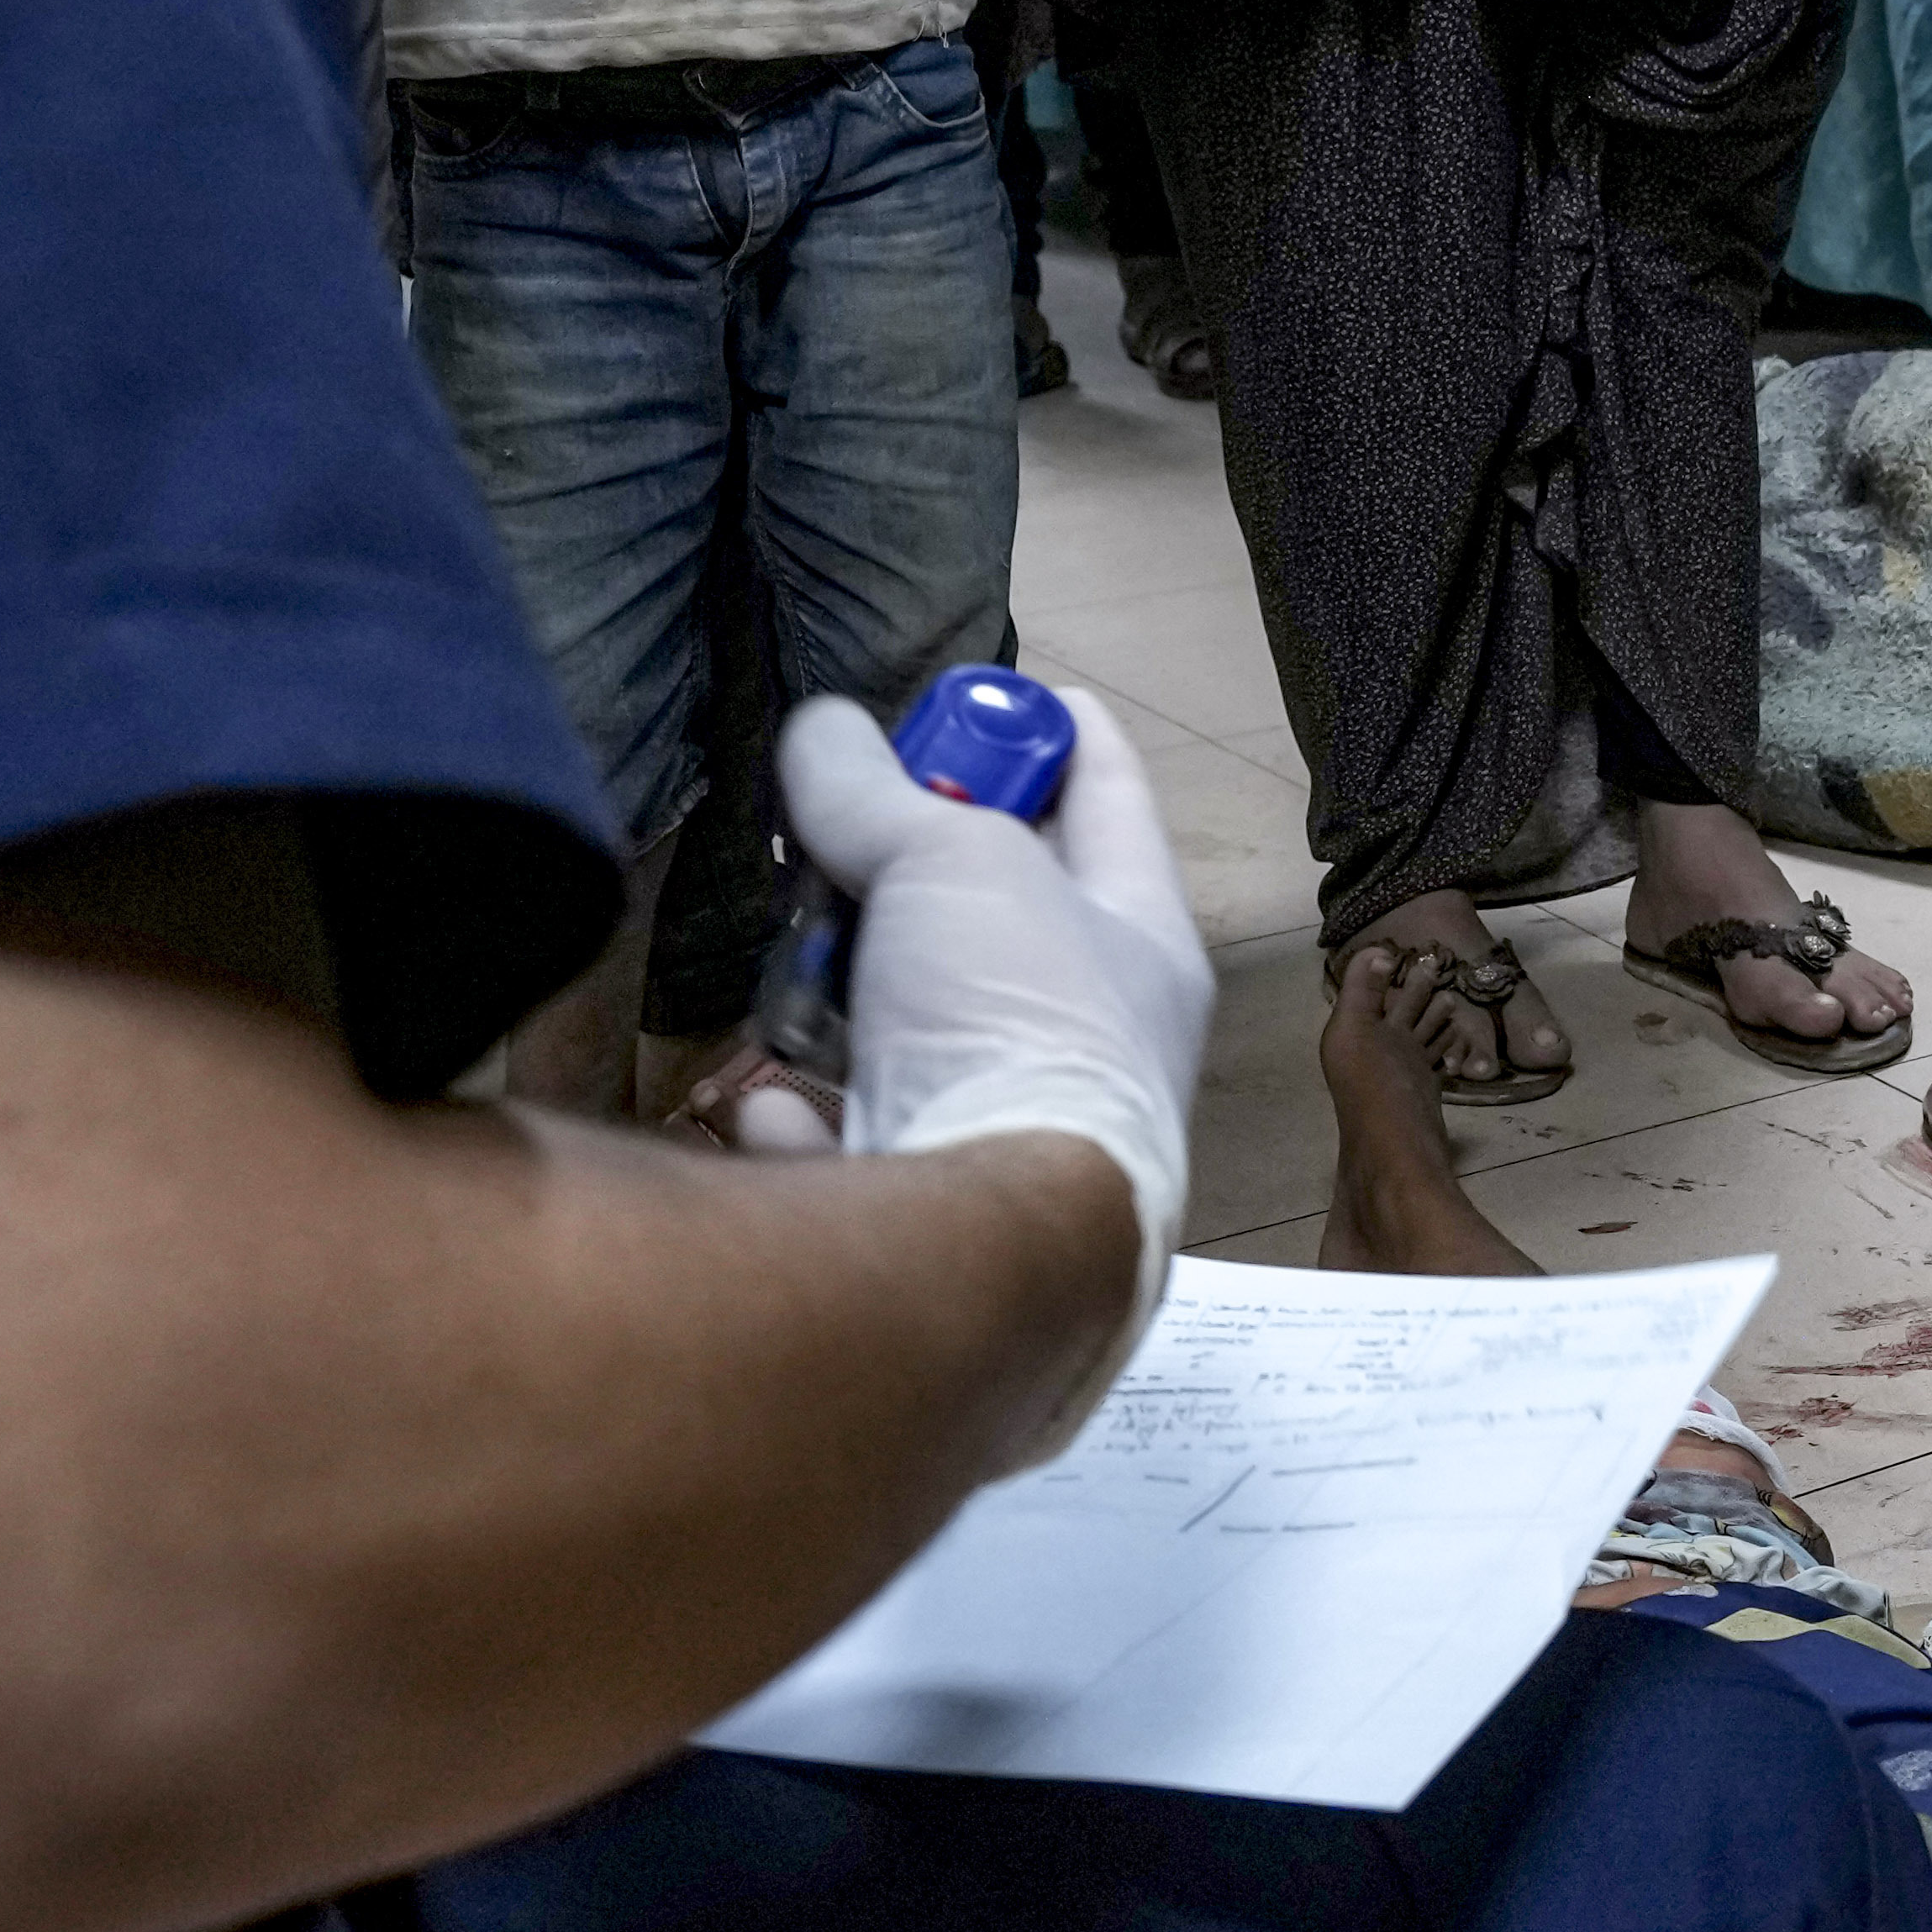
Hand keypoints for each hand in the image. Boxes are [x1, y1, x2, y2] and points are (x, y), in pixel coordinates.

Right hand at [772, 687, 1212, 1448]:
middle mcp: (1091, 1035)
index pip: (1112, 798)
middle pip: (994, 910)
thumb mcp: (954, 862)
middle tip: (846, 823)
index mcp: (1142, 942)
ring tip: (804, 965)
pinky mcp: (922, 1201)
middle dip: (912, 862)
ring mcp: (1005, 1122)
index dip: (1062, 732)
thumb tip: (822, 733)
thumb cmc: (1015, 1028)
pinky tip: (788, 1111)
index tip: (1014, 686)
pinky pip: (844, 1131)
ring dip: (841, 986)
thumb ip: (879, 794)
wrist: (977, 1245)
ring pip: (907, 1016)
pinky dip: (805, 1115)